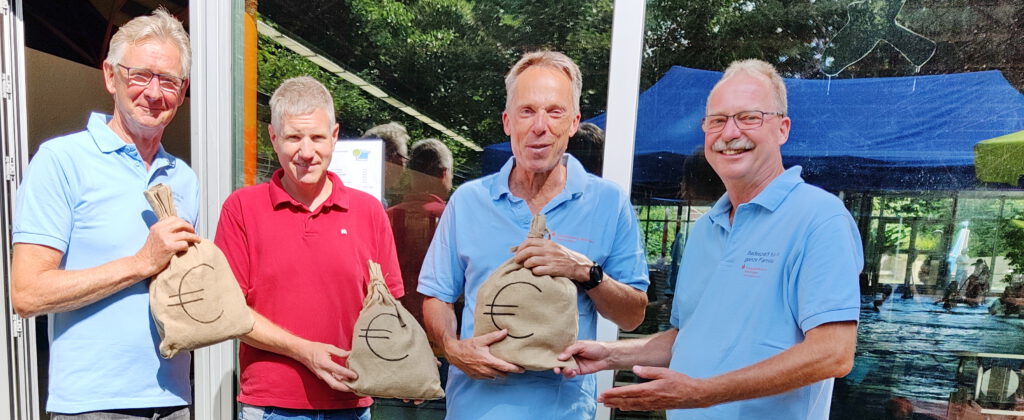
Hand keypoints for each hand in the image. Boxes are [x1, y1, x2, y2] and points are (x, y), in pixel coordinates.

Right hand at [133, 217, 200, 276]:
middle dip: (190, 227)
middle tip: (194, 232)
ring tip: (197, 240)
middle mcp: (161, 230)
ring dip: (193, 237)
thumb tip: (180, 228)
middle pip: (181, 224)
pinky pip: (184, 244)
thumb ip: (164, 231)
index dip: (183, 222)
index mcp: (157, 227)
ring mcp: (165, 239)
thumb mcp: (155, 236)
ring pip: (185, 234)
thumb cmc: (151, 252)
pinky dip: (187, 246)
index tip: (187, 227)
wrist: (143, 263)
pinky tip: (186, 249)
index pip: (174, 218)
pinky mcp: (169, 247)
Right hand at [297, 341, 357, 391]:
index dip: (348, 374)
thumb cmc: (315, 348)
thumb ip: (340, 352)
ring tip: (352, 386)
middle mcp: (322, 372)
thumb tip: (350, 354)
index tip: (356, 376)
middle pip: (334, 384)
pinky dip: (338, 382)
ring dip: (342, 386)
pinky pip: (330, 381)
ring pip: (332, 384)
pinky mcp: (320, 376)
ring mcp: (320, 375)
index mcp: (324, 363)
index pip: (338, 371)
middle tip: (354, 387)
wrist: (302, 352)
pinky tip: (345, 381)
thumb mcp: (328, 347)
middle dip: (345, 388)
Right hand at [444, 329, 523, 379]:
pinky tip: (490, 368)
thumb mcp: (481, 340)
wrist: (453, 353)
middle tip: (511, 365)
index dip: (514, 369)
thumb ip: (494, 336)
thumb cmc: (467, 346)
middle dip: (507, 371)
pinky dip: (491, 375)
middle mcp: (484, 370)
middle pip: (502, 374)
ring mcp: (479, 374)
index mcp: (487, 360)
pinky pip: (487, 378)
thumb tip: (505, 331)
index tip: (522, 369)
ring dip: (499, 373)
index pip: (504, 367)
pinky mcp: (475, 377)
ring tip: (501, 366)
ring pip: (495, 377)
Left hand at [513, 238, 590, 280]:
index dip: (521, 247)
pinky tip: (535, 272)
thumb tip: (526, 247)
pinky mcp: (553, 269)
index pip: (529, 242)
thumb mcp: (554, 247)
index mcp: (548, 243)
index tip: (518, 252)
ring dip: (526, 265)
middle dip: (519, 256)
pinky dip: (534, 272)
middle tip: (517, 261)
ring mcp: (551, 260)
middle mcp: (549, 250)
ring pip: (531, 261)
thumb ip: (542, 246)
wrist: (578, 265)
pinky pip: (538, 270)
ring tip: (526, 267)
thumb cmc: (564, 256)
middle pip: (528, 251)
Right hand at [555, 340, 612, 377]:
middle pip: (560, 362)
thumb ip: (570, 350)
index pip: (559, 352)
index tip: (550, 360)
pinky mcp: (578, 371)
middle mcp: (571, 357)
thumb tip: (559, 357)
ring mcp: (574, 364)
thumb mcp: (581, 345)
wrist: (606, 356)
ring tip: (568, 370)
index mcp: (570, 348)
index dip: (554, 356)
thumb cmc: (595, 347)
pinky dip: (569, 374)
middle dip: (557, 366)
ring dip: (564, 371)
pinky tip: (572, 372)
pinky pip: (570, 374)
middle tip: (556, 369)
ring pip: (564, 369)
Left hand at [598, 366, 712, 410]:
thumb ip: (648, 371)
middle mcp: (649, 399)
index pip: (627, 392)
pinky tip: (624, 407)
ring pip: (631, 406)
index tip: (604, 393)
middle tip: (600, 400)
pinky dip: (629, 407)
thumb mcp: (664, 372)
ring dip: (618, 405)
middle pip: (626, 400)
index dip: (614, 393)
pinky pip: (639, 408)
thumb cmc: (681, 382)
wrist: (694, 395)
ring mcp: (652, 404)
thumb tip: (635, 368)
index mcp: (650, 389)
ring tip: (607, 404)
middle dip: (612, 400)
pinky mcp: (655, 406)